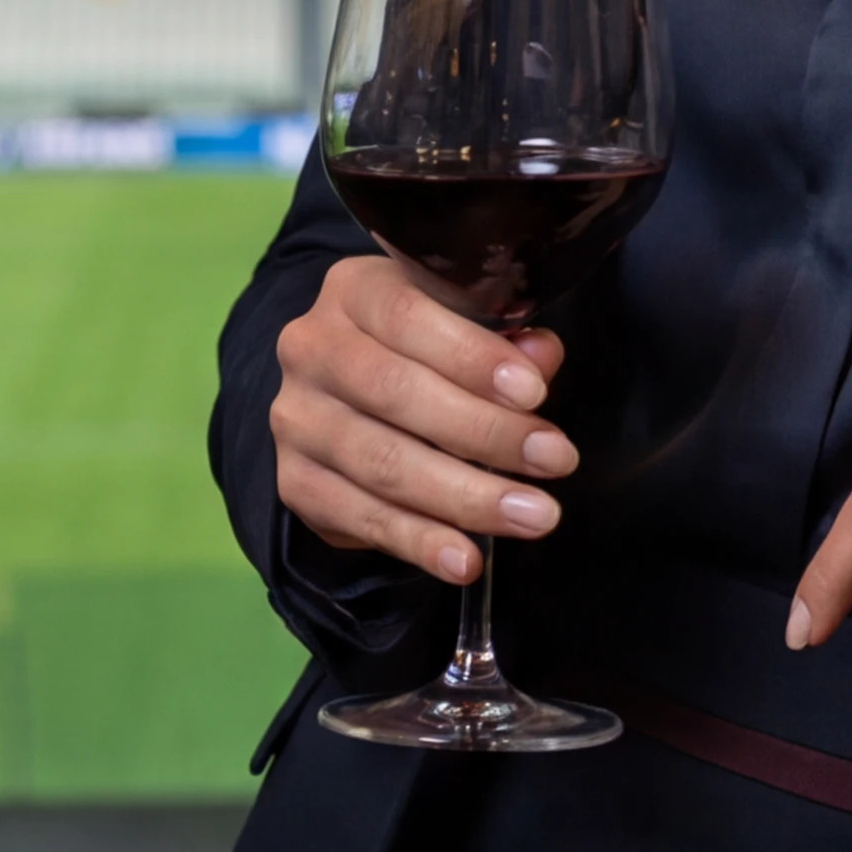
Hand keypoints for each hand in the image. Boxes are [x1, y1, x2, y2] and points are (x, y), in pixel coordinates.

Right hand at [271, 252, 577, 589]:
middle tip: (555, 461)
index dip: (472, 356)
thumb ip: (504, 337)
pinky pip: (361, 518)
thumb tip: (541, 358)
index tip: (535, 393)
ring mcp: (296, 419)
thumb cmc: (423, 349)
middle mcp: (311, 348)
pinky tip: (465, 560)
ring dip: (465, 498)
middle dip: (486, 433)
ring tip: (533, 516)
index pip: (407, 316)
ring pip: (382, 463)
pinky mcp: (295, 482)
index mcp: (353, 290)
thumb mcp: (461, 324)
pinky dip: (419, 542)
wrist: (345, 396)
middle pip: (395, 393)